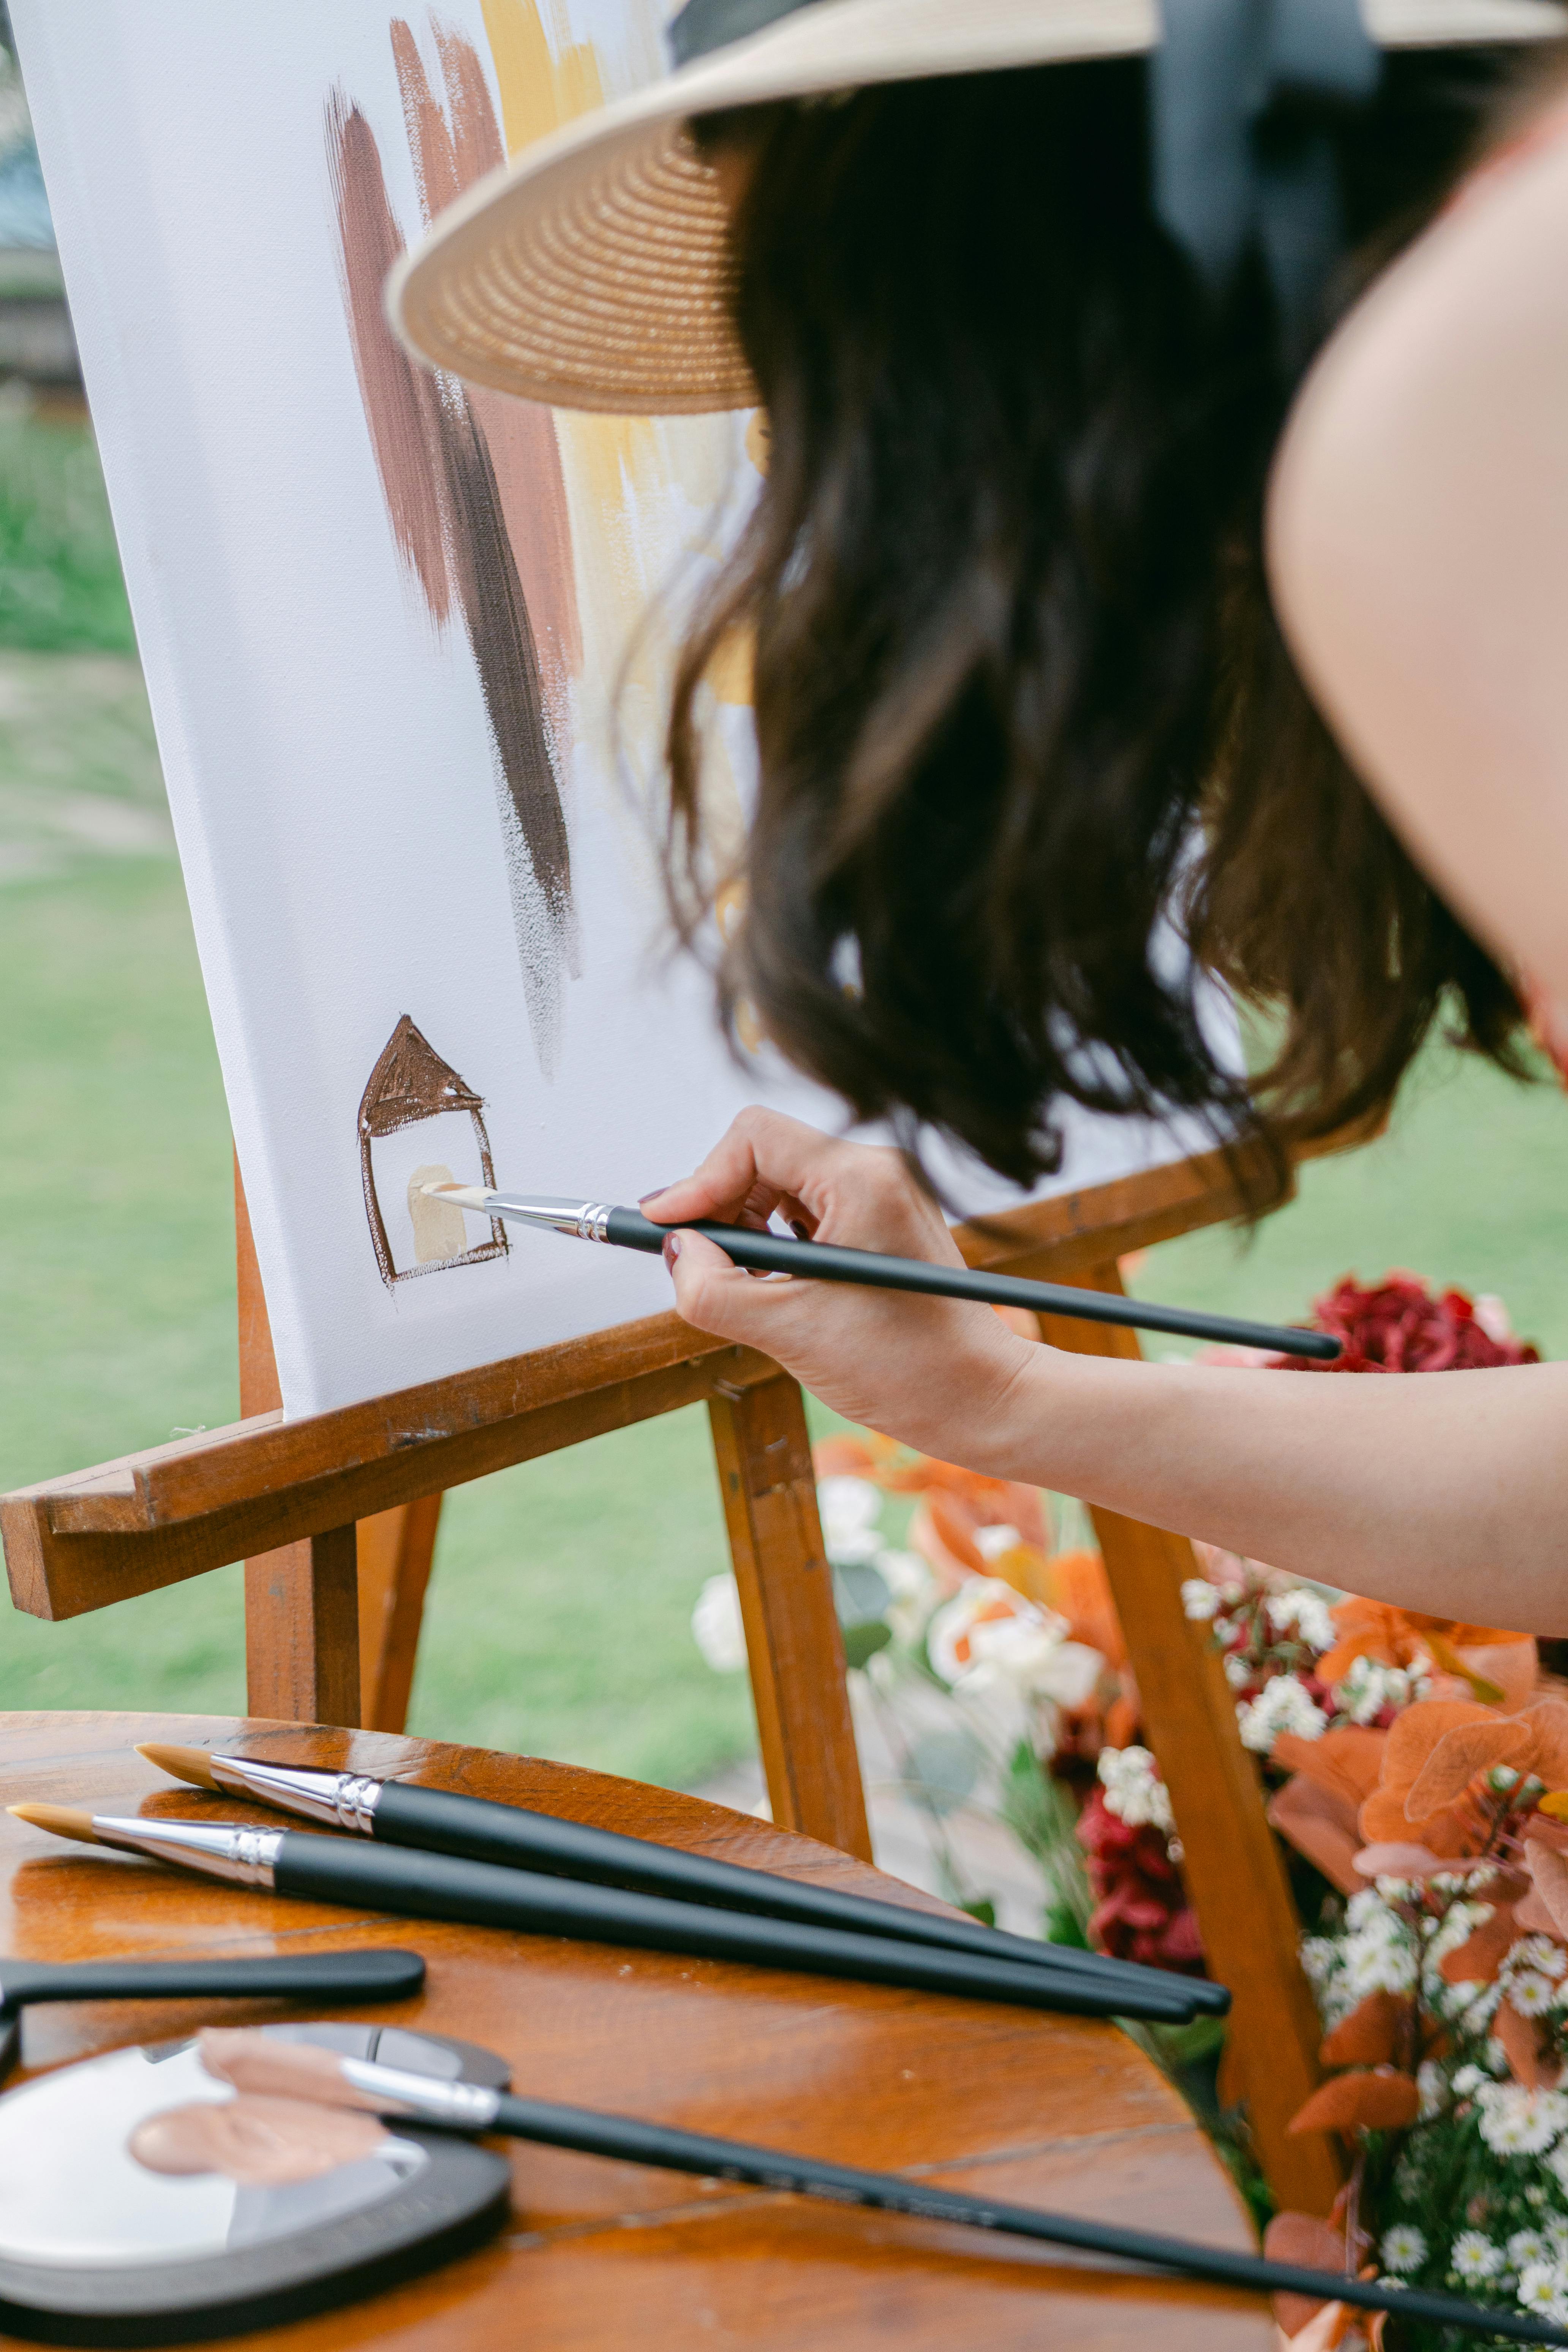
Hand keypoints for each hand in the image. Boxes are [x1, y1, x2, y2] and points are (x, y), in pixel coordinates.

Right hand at [641, 1108, 1038, 1463]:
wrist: (982, 1399)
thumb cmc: (903, 1368)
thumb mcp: (788, 1331)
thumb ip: (713, 1288)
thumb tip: (675, 1251)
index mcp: (860, 1179)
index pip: (752, 1140)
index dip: (697, 1181)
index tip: (664, 1229)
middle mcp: (875, 1170)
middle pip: (763, 1155)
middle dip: (720, 1207)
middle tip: (697, 1265)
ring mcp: (883, 1193)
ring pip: (781, 1184)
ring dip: (748, 1228)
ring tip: (744, 1286)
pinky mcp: (883, 1220)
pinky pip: (809, 1209)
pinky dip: (779, 1241)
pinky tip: (780, 1288)